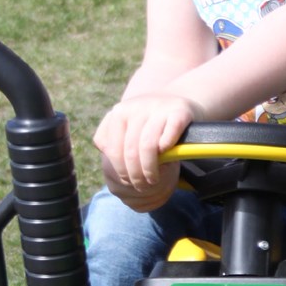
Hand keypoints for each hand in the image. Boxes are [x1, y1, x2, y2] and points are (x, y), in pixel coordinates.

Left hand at [93, 92, 197, 209]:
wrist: (176, 100)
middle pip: (131, 151)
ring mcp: (158, 107)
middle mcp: (137, 107)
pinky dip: (167, 150)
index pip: (113, 150)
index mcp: (119, 112)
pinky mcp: (179, 111)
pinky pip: (169, 137)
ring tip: (153, 180)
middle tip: (141, 186)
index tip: (127, 181)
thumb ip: (112, 140)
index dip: (120, 170)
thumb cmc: (147, 122)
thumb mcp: (126, 126)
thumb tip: (105, 155)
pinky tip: (168, 158)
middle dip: (135, 175)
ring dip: (150, 170)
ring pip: (148, 147)